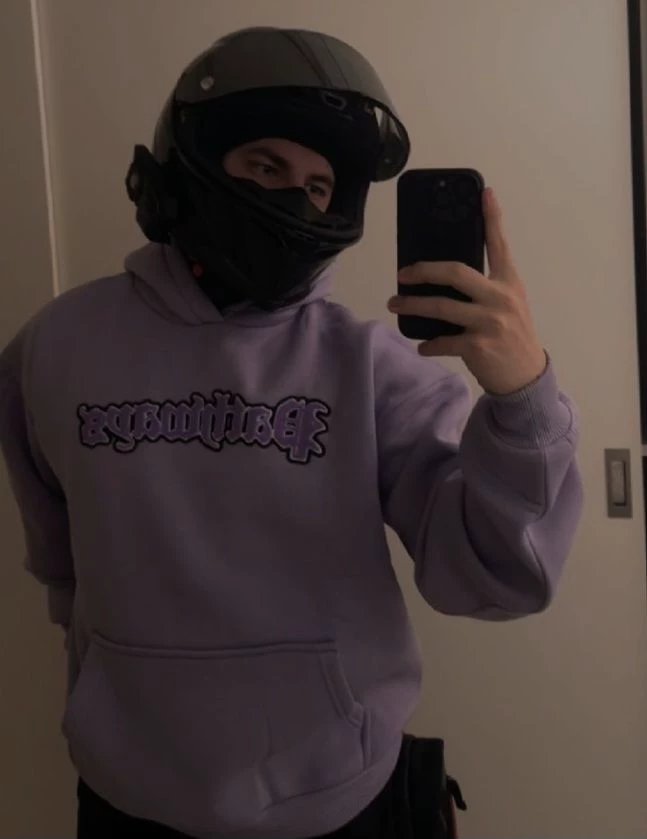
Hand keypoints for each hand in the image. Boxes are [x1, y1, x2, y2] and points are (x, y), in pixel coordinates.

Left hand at [388, 187, 546, 394]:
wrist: (526, 375)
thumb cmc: (512, 336)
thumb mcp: (509, 304)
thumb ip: (487, 288)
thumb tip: (447, 277)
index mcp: (509, 282)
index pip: (499, 244)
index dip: (492, 217)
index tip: (484, 192)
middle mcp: (500, 297)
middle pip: (455, 272)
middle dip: (424, 270)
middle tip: (403, 273)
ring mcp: (489, 322)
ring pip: (441, 306)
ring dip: (412, 306)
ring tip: (394, 304)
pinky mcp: (477, 345)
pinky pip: (443, 341)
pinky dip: (428, 345)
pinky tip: (422, 346)